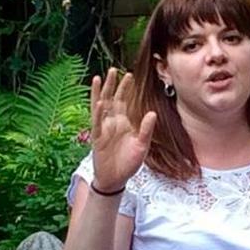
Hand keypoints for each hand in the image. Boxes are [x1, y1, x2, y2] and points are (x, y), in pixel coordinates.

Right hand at [89, 69, 156, 192]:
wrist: (115, 179)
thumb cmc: (128, 162)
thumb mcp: (141, 146)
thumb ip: (146, 129)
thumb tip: (153, 113)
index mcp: (124, 122)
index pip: (124, 101)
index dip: (126, 89)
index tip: (130, 75)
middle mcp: (112, 122)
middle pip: (111, 99)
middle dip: (113, 85)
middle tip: (115, 70)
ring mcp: (103, 128)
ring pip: (100, 106)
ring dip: (100, 93)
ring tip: (100, 78)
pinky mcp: (97, 138)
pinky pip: (97, 123)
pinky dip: (98, 112)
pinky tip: (100, 102)